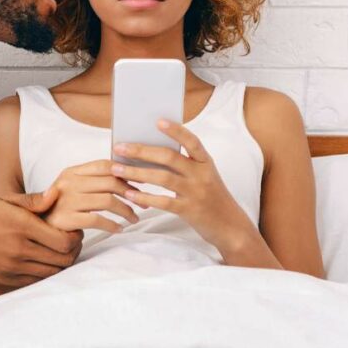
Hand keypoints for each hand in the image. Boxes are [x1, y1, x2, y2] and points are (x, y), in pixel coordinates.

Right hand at [0, 191, 82, 287]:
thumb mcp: (1, 198)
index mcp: (21, 227)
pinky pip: (36, 281)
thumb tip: (57, 194)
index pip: (64, 241)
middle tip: (70, 241)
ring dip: (61, 264)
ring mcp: (12, 268)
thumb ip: (32, 200)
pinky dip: (45, 273)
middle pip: (63, 260)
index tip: (74, 230)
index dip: (76, 237)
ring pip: (52, 274)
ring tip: (57, 251)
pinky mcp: (5, 280)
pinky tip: (42, 261)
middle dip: (73, 251)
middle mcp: (19, 250)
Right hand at [44, 159, 140, 232]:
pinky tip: (119, 229)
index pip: (104, 165)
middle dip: (131, 193)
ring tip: (134, 218)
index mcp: (71, 172)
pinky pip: (98, 220)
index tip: (140, 182)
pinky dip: (113, 225)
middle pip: (110, 182)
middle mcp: (68, 183)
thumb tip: (126, 177)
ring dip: (126, 210)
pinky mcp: (67, 218)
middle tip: (142, 203)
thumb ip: (92, 180)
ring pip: (108, 201)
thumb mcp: (72, 187)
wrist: (35, 225)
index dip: (125, 172)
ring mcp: (67, 200)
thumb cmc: (59, 207)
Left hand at [111, 119, 254, 250]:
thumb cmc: (210, 196)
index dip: (176, 131)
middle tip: (119, 147)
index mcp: (205, 162)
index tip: (157, 121)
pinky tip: (129, 195)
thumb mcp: (203, 176)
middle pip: (169, 157)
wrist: (230, 226)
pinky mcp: (189, 211)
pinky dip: (144, 197)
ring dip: (136, 173)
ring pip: (162, 178)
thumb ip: (183, 164)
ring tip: (116, 169)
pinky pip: (163, 202)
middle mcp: (202, 175)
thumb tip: (147, 151)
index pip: (192, 141)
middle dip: (141, 151)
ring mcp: (196, 193)